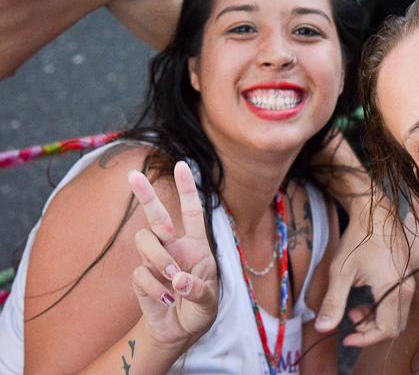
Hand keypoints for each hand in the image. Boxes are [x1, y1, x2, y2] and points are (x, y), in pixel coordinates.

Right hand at [127, 161, 218, 351]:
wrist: (180, 332)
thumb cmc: (200, 309)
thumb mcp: (208, 301)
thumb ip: (197, 289)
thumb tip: (177, 278)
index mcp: (196, 245)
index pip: (192, 211)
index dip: (187, 189)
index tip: (181, 165)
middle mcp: (174, 247)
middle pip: (157, 216)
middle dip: (145, 194)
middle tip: (132, 176)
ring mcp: (155, 260)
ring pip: (145, 242)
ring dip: (160, 259)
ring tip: (173, 279)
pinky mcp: (140, 277)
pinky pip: (140, 273)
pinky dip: (154, 287)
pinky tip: (165, 299)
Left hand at [315, 197, 414, 346]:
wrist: (375, 210)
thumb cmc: (358, 237)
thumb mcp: (341, 271)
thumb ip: (333, 302)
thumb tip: (323, 328)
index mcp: (394, 289)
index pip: (386, 330)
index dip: (365, 339)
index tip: (346, 337)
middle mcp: (407, 287)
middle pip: (394, 326)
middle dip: (370, 331)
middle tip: (349, 323)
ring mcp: (409, 280)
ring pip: (397, 315)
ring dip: (375, 319)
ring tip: (353, 311)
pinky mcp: (407, 275)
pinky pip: (399, 302)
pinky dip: (382, 307)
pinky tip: (365, 297)